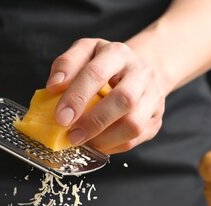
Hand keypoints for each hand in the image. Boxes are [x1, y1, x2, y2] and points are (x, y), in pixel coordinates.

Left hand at [46, 38, 165, 153]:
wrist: (139, 71)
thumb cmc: (105, 64)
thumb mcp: (84, 53)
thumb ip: (66, 64)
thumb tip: (54, 86)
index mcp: (117, 53)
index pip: (97, 73)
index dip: (77, 97)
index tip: (60, 117)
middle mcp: (140, 73)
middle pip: (123, 100)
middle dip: (94, 122)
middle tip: (71, 136)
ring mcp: (153, 97)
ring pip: (134, 124)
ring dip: (104, 138)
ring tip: (84, 142)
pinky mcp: (156, 119)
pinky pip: (136, 139)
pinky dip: (113, 146)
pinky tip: (97, 143)